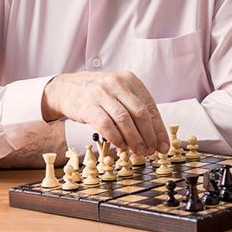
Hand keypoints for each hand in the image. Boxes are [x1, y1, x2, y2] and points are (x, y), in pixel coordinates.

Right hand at [41, 70, 168, 155]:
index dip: (159, 129)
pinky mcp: (87, 106)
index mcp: (130, 80)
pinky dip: (116, 138)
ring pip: (124, 120)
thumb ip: (136, 112)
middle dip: (148, 136)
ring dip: (134, 139)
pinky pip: (105, 125)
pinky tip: (121, 145)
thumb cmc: (99, 95)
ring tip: (138, 151)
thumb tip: (157, 139)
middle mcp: (117, 83)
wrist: (67, 88)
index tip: (164, 146)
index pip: (150, 106)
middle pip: (140, 113)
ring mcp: (101, 93)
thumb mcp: (120, 94)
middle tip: (150, 151)